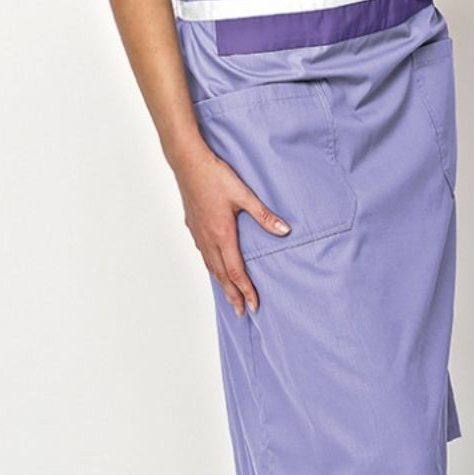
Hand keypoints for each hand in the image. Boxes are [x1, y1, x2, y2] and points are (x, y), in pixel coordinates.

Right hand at [174, 142, 291, 315]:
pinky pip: (203, 254)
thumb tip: (285, 231)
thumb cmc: (215, 176)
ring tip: (229, 296)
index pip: (235, 271)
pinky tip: (213, 265)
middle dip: (232, 295)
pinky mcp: (193, 225)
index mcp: (222, 234)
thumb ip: (264, 216)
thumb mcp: (244, 195)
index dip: (245, 290)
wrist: (188, 163)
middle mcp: (208, 239)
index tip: (253, 305)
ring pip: (210, 266)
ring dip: (221, 283)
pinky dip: (211, 267)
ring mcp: (198, 233)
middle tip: (241, 311)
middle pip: (221, 275)